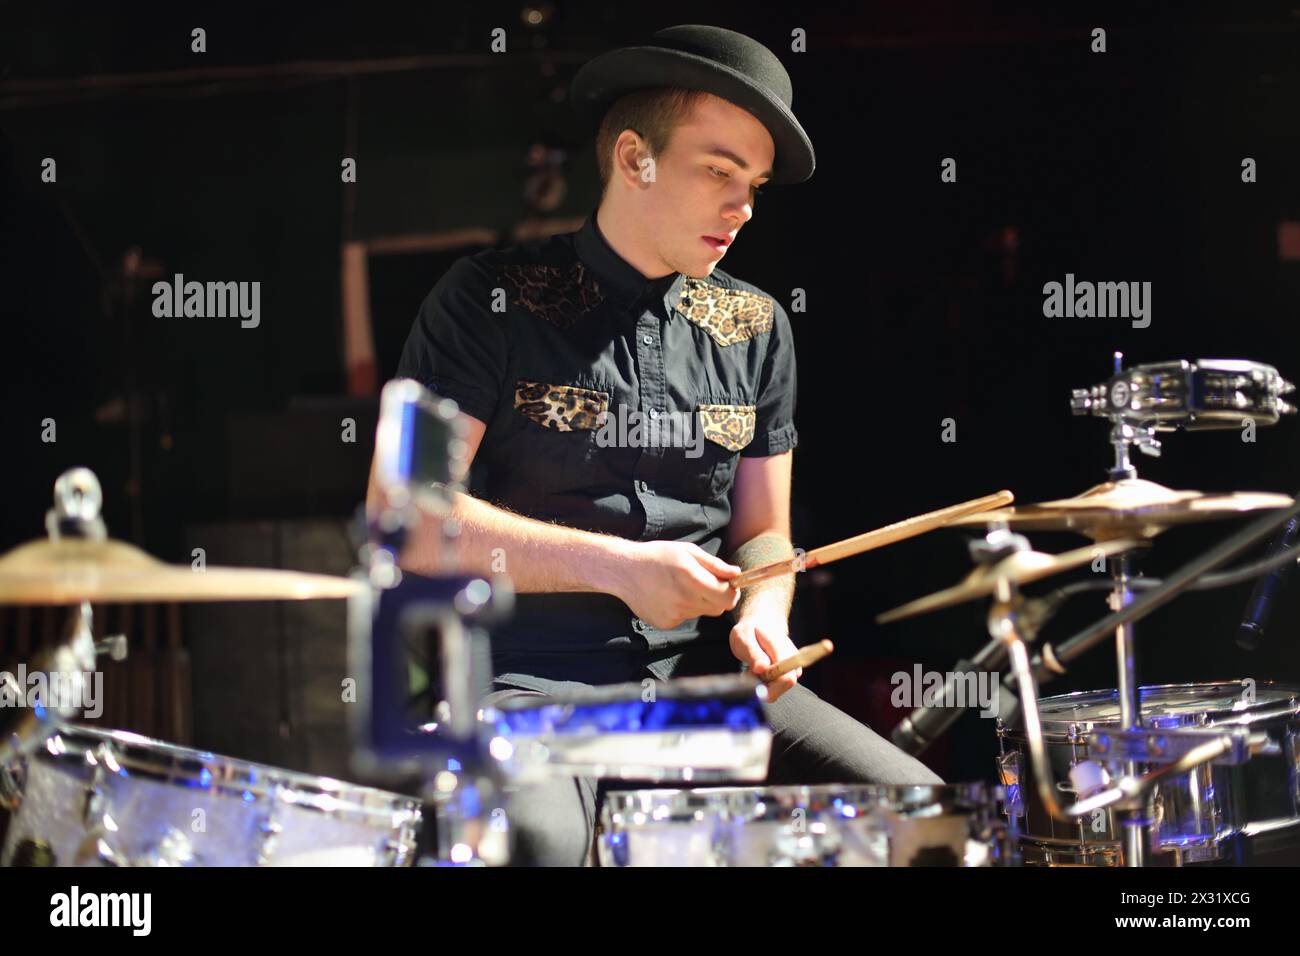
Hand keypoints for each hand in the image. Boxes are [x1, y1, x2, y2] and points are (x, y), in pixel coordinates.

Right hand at [612, 540, 740, 629]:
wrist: (624, 571)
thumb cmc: (658, 556)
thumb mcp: (687, 551)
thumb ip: (714, 564)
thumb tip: (736, 574)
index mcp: (691, 578)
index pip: (727, 596)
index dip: (732, 591)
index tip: (728, 584)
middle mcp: (684, 599)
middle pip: (718, 608)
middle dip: (718, 597)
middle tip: (706, 584)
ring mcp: (674, 614)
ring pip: (702, 612)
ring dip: (699, 602)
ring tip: (680, 587)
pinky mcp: (666, 623)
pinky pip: (685, 617)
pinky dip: (683, 608)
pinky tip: (668, 596)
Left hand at [729, 612, 800, 702]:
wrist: (762, 623)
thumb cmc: (750, 630)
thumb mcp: (744, 638)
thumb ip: (753, 653)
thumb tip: (762, 669)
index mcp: (780, 648)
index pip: (786, 677)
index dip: (771, 688)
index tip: (754, 684)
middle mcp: (793, 657)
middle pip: (786, 684)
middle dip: (766, 686)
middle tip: (751, 674)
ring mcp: (794, 664)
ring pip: (782, 687)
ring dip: (766, 684)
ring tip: (754, 670)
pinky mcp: (792, 671)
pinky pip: (780, 685)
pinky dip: (768, 683)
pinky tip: (761, 672)